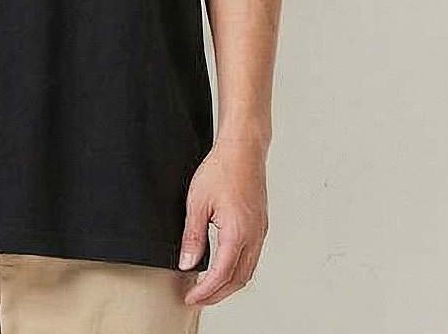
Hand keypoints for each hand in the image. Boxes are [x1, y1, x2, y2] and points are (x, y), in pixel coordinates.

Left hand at [179, 139, 268, 305]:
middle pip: (238, 280)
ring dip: (228, 284)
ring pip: (247, 270)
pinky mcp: (260, 225)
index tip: (190, 297)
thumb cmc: (221, 169)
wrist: (243, 150)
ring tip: (208, 287)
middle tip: (197, 298)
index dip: (205, 291)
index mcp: (238, 233)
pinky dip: (237, 269)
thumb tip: (186, 263)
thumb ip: (192, 236)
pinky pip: (251, 257)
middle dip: (217, 294)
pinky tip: (223, 266)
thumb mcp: (197, 202)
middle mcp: (254, 236)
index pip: (221, 275)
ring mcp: (260, 231)